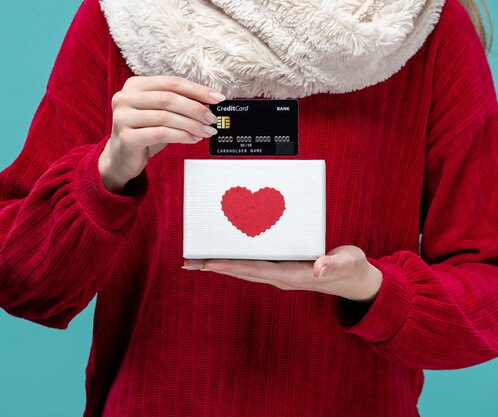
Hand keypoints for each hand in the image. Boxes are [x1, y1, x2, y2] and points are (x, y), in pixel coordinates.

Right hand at [99, 75, 225, 192]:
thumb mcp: (161, 114)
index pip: (171, 83)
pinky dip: (181, 136)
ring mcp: (123, 117)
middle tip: (212, 118)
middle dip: (195, 108)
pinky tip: (192, 139)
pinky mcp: (126, 137)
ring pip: (165, 117)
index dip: (197, 90)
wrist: (122, 157)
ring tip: (205, 131)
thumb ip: (179, 105)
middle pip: (168, 98)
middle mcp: (125, 98)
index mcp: (135, 85)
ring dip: (191, 124)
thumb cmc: (144, 132)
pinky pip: (160, 133)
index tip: (217, 98)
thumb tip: (208, 104)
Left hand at [183, 245, 382, 301]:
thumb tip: (319, 268)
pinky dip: (233, 262)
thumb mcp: (347, 262)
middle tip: (188, 264)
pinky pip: (251, 266)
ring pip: (243, 270)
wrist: (354, 280)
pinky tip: (222, 258)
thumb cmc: (350, 268)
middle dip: (215, 268)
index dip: (231, 266)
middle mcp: (280, 277)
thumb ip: (334, 264)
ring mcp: (278, 275)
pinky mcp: (280, 269)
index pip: (255, 270)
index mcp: (292, 275)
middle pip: (241, 272)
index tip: (209, 263)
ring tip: (196, 262)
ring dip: (219, 266)